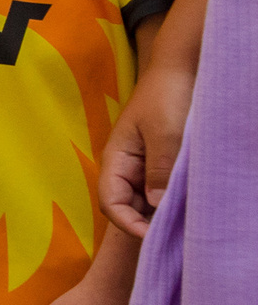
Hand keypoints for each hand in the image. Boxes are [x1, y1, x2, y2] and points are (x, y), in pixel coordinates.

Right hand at [99, 66, 192, 237]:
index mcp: (117, 159)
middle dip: (148, 223)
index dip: (129, 224)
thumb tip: (157, 207)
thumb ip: (159, 170)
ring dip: (163, 213)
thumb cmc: (168, 95)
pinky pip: (164, 189)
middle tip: (177, 236)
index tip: (155, 236)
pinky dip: (175, 201)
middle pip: (129, 207)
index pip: (112, 203)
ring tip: (186, 224)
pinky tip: (193, 205)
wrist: (183, 67)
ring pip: (148, 200)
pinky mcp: (164, 162)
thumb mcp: (165, 133)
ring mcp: (146, 165)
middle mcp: (128, 167)